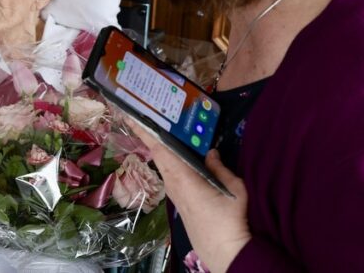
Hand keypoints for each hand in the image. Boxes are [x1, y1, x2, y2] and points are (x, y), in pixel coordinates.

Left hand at [126, 119, 250, 272]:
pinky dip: (168, 159)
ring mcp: (174, 192)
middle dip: (148, 133)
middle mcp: (173, 183)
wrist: (223, 250)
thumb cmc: (228, 219)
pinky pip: (169, 172)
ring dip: (158, 146)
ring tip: (157, 127)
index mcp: (182, 177)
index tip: (130, 116)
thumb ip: (220, 168)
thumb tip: (211, 152)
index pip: (159, 149)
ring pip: (163, 163)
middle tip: (142, 113)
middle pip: (157, 153)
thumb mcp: (233, 189)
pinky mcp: (178, 199)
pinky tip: (174, 153)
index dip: (144, 131)